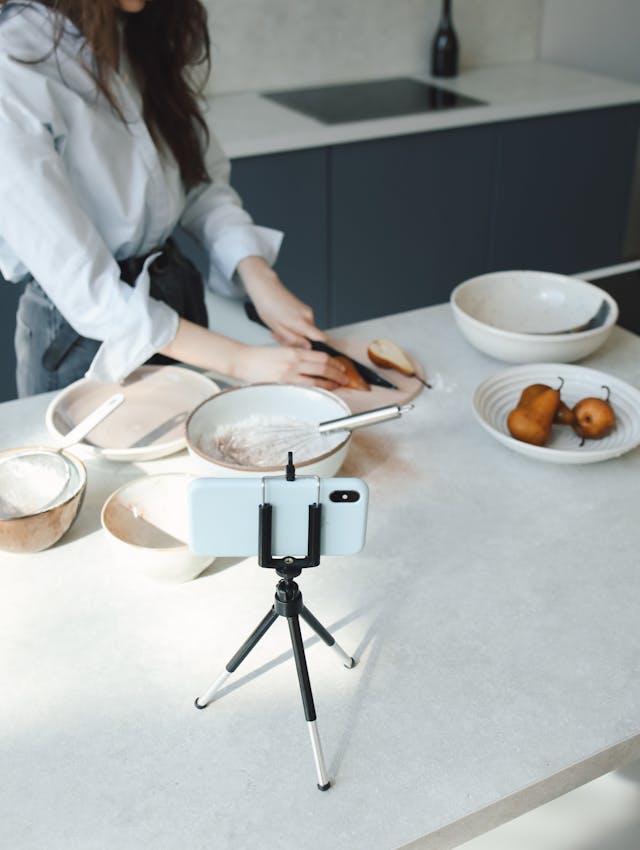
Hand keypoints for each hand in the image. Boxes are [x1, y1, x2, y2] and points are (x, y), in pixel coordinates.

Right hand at [233, 345, 348, 390]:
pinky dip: (315, 389)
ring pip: (316, 379)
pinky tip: (320, 391)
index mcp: (294, 351)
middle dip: (336, 374)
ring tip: (337, 386)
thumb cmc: (259, 356)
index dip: (333, 362)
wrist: (242, 360)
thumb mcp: (281, 349)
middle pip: (322, 367)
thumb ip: (296, 354)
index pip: (320, 356)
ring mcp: (289, 374)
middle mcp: (293, 362)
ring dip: (329, 383)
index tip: (340, 367)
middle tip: (344, 378)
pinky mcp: (283, 384)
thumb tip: (311, 361)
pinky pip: (304, 388)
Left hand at [237, 256, 326, 346]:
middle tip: (281, 338)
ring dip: (293, 333)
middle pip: (310, 336)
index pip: (321, 337)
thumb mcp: (277, 328)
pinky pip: (302, 323)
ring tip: (278, 329)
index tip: (308, 350)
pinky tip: (281, 323)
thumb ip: (294, 339)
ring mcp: (307, 311)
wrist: (266, 289)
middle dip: (296, 340)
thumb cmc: (268, 306)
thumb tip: (307, 347)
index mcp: (301, 322)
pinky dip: (293, 326)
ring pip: (305, 330)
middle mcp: (308, 316)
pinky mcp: (304, 308)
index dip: (318, 346)